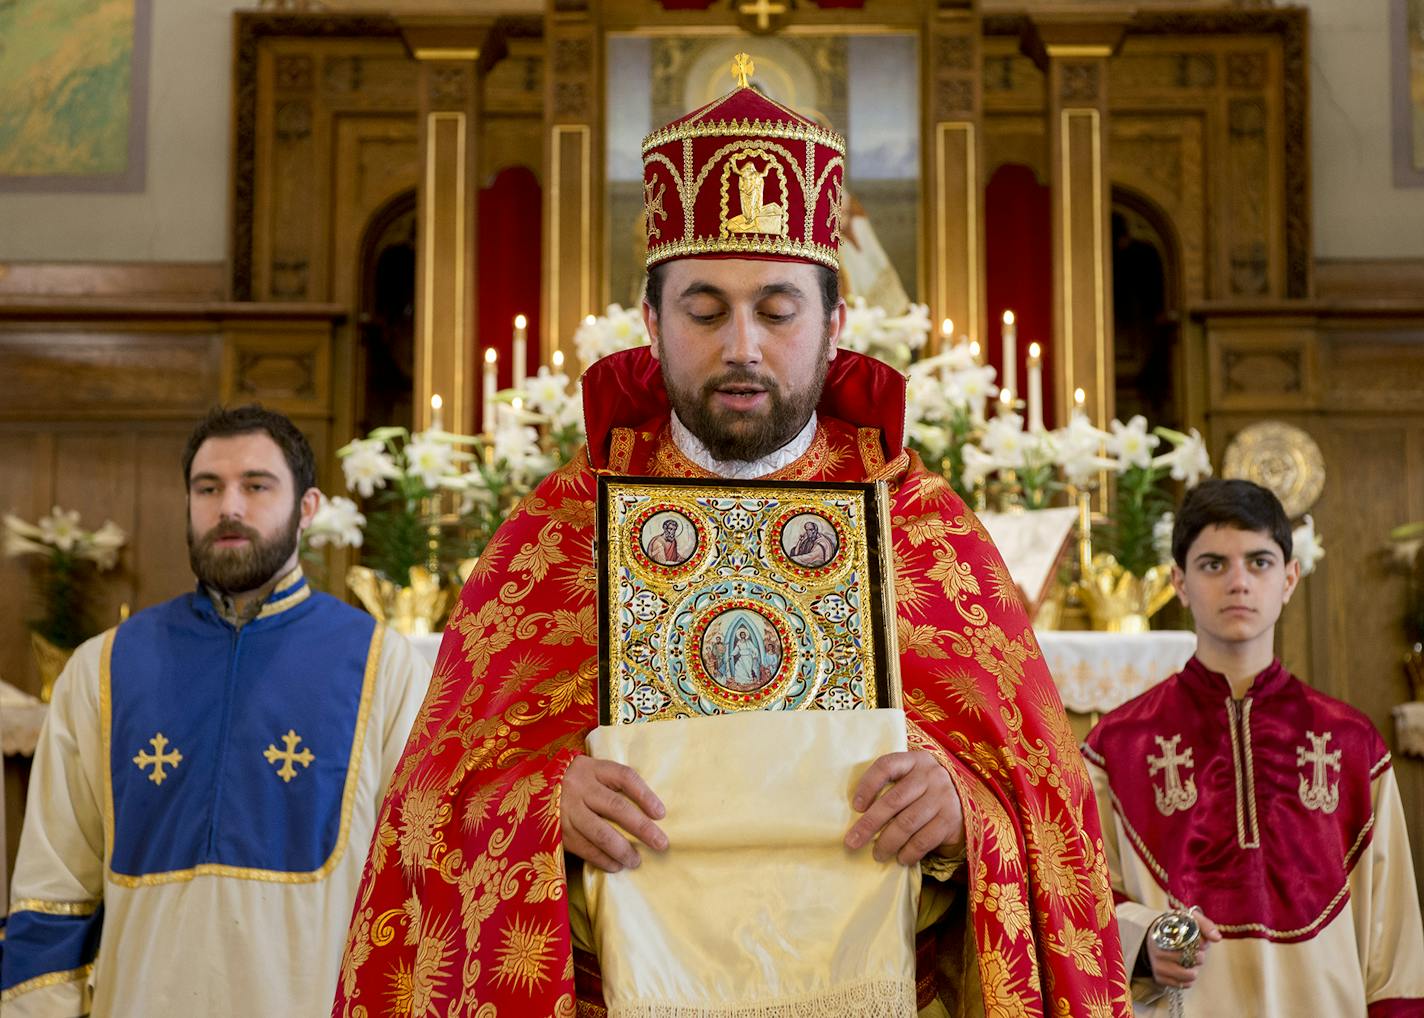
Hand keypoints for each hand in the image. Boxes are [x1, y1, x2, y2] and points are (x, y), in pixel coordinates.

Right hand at [560, 756, 667, 872]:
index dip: (645, 795)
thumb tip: (647, 812)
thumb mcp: (590, 772)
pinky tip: (615, 866)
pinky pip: (584, 848)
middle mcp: (580, 787)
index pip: (625, 777)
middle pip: (617, 807)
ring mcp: (567, 809)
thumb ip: (611, 785)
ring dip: (622, 850)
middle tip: (661, 843)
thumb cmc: (572, 781)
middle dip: (642, 828)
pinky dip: (602, 859)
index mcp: (593, 769)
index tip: (661, 813)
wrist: (530, 787)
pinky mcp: (556, 830)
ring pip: (600, 832)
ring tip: (636, 861)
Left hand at [844, 750, 963, 864]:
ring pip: (907, 823)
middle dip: (870, 824)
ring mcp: (943, 797)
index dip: (868, 785)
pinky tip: (900, 859)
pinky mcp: (951, 819)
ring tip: (877, 854)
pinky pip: (924, 839)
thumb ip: (889, 787)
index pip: (886, 766)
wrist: (962, 804)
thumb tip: (857, 816)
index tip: (855, 807)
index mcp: (914, 761)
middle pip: (893, 800)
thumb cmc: (923, 792)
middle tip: (852, 841)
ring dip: (887, 842)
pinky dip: (909, 852)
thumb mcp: (909, 779)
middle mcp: (930, 775)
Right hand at [1147, 910, 1221, 988]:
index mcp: (1162, 933)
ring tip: (1192, 962)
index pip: (1186, 942)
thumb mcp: (1188, 920)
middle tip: (1198, 953)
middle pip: (1188, 959)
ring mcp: (1157, 965)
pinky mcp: (1159, 978)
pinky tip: (1185, 969)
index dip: (1200, 944)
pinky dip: (1188, 979)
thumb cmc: (1176, 929)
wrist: (1155, 938)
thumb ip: (1204, 925)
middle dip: (1199, 957)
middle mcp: (1156, 950)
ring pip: (1187, 975)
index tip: (1203, 943)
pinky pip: (1182, 984)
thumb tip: (1216, 938)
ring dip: (1195, 969)